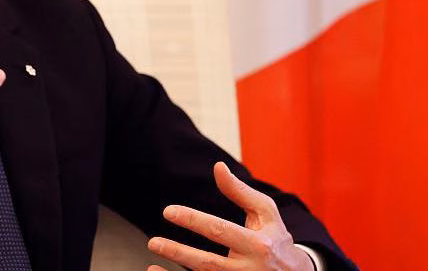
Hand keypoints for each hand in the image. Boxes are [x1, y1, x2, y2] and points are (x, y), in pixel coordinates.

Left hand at [147, 162, 313, 270]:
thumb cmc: (276, 239)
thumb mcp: (266, 213)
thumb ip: (240, 192)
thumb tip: (217, 166)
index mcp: (258, 245)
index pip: (220, 231)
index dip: (193, 220)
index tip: (168, 211)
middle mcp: (250, 269)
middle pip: (209, 263)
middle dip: (179, 253)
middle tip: (154, 242)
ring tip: (152, 262)